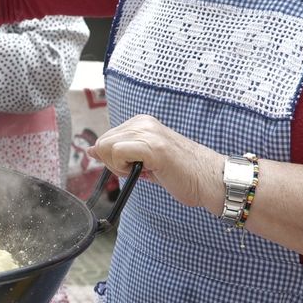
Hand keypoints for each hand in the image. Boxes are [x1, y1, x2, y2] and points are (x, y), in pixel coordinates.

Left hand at [89, 114, 220, 213]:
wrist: (210, 180)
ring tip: (147, 170)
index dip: (114, 160)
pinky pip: (118, 153)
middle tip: (141, 171)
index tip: (137, 166)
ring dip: (121, 167)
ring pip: (107, 148)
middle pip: (102, 143)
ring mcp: (148, 132)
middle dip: (115, 164)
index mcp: (141, 122)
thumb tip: (92, 149)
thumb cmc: (180, 173)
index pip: (105, 139)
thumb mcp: (144, 159)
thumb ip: (119, 152)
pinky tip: (147, 171)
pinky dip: (125, 168)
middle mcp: (142, 122)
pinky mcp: (152, 146)